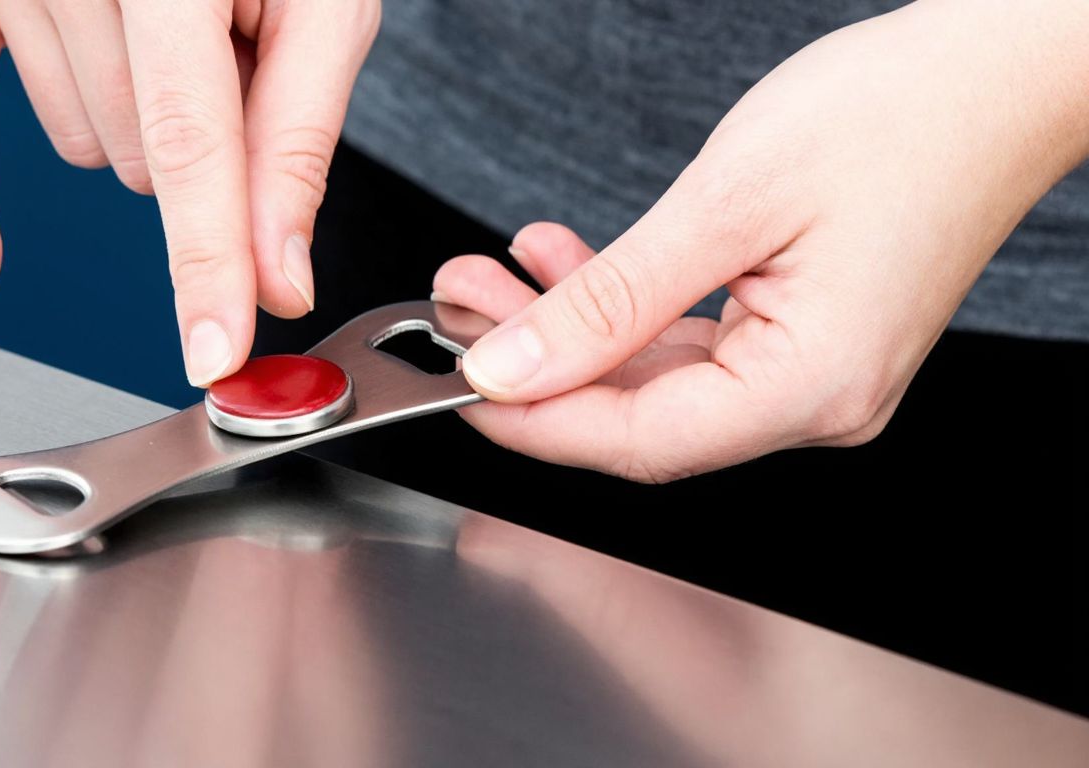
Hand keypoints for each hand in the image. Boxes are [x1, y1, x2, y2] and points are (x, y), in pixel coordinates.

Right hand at [0, 0, 380, 383]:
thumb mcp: (326, 3)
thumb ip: (297, 139)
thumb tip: (274, 277)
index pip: (193, 143)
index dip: (206, 260)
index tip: (213, 351)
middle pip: (145, 160)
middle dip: (211, 153)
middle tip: (245, 66)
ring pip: (78, 144)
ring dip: (142, 131)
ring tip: (182, 39)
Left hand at [433, 0, 1088, 481]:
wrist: (993, 74)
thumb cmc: (897, 116)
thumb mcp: (724, 204)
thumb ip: (608, 301)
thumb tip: (511, 367)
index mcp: (811, 389)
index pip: (636, 442)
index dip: (533, 421)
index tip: (457, 385)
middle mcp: (818, 402)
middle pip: (638, 415)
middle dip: (536, 364)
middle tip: (460, 305)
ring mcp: (813, 374)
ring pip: (654, 377)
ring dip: (570, 329)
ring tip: (492, 276)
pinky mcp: (803, 337)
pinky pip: (690, 343)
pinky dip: (622, 309)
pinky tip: (564, 264)